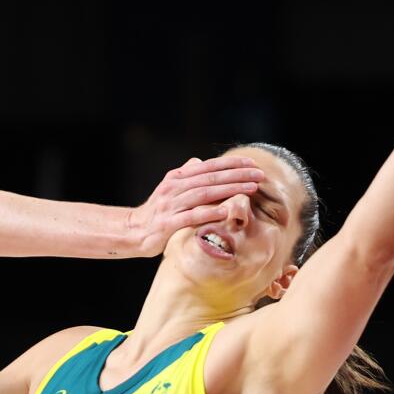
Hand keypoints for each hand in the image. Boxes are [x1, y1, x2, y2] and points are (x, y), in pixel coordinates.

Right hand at [127, 156, 265, 256]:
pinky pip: (192, 216)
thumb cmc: (157, 212)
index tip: (252, 163)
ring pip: (204, 194)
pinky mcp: (168, 224)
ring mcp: (171, 205)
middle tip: (260, 174)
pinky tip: (226, 211)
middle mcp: (174, 188)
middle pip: (210, 178)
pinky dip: (210, 213)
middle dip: (237, 175)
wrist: (133, 231)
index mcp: (177, 178)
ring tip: (251, 189)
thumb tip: (200, 162)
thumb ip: (186, 176)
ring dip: (230, 190)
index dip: (231, 163)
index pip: (208, 166)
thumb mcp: (170, 190)